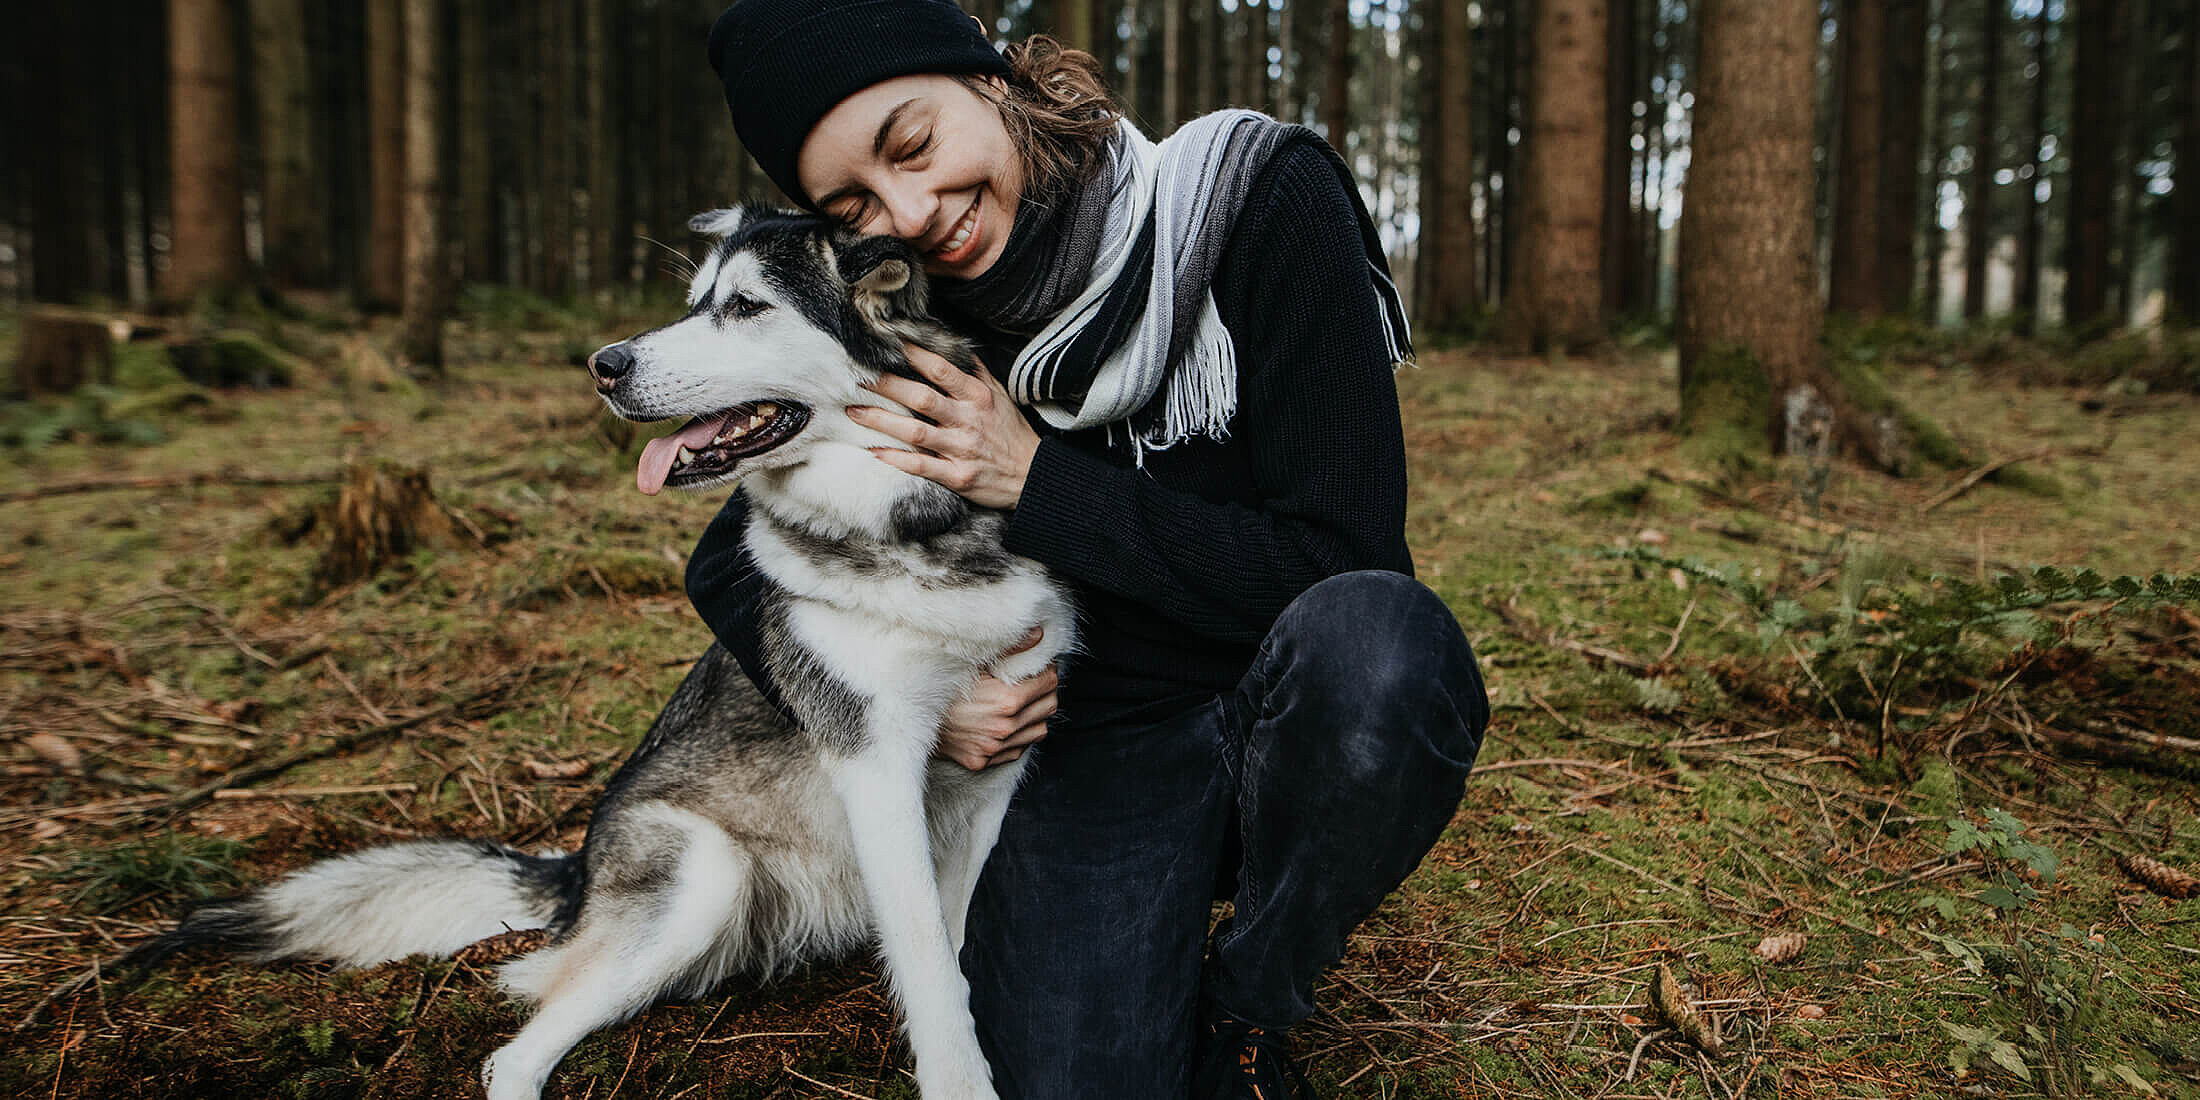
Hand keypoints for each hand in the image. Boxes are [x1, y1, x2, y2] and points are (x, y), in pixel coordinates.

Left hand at [848, 343, 1039, 509]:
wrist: (1034, 476)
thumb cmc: (1012, 433)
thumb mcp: (999, 396)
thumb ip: (974, 372)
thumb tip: (952, 346)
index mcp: (977, 396)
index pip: (940, 369)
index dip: (912, 355)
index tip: (886, 345)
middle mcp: (968, 420)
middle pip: (921, 397)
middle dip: (886, 386)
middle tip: (856, 377)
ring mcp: (962, 449)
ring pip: (915, 432)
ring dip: (881, 420)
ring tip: (853, 411)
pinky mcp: (958, 477)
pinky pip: (921, 466)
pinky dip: (895, 459)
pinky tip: (874, 451)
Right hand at [936, 627, 1058, 770]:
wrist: (908, 714)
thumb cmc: (939, 682)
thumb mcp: (973, 660)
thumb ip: (1010, 648)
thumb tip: (1039, 635)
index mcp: (1006, 700)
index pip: (1049, 682)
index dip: (1047, 669)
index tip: (1039, 664)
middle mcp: (1003, 728)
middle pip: (1049, 706)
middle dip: (1046, 690)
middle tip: (1034, 680)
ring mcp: (994, 748)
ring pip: (1039, 730)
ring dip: (1035, 714)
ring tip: (1022, 701)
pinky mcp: (984, 760)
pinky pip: (1018, 748)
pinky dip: (1019, 734)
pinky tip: (1006, 720)